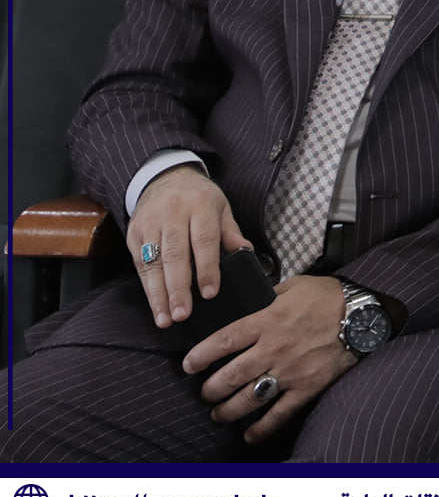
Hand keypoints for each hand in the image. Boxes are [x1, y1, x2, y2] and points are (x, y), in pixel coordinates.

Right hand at [127, 165, 250, 327]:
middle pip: (175, 255)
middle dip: (179, 288)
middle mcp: (172, 214)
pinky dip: (148, 288)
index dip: (207, 269)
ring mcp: (150, 224)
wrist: (165, 178)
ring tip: (167, 318)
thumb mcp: (222, 207)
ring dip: (159, 294)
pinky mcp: (134, 234)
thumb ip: (231, 233)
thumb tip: (246, 252)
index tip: (210, 293)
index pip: (204, 241)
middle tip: (184, 314)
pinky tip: (156, 306)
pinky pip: (140, 265)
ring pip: (154, 264)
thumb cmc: (199, 197)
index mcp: (200, 206)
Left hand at [183, 275, 357, 443]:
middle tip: (205, 392)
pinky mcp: (308, 387)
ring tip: (218, 413)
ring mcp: (290, 371)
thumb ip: (267, 296)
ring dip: (227, 410)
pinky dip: (262, 427)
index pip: (223, 341)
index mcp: (267, 320)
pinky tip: (250, 433)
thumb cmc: (331, 297)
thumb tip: (247, 302)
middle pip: (230, 375)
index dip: (200, 356)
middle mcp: (274, 348)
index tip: (188, 365)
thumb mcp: (294, 286)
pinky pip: (280, 413)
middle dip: (210, 389)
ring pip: (248, 398)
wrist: (365, 314)